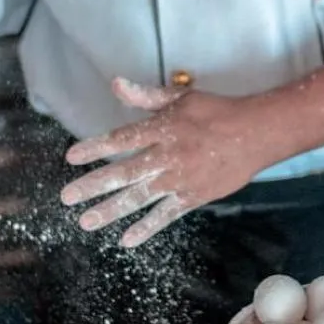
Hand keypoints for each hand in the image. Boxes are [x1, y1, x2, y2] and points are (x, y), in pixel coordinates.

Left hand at [62, 78, 268, 247]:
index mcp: (162, 129)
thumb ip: (146, 96)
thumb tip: (116, 84)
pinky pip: (166, 215)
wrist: (255, 134)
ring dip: (111, 211)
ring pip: (140, 198)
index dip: (95, 148)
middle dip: (93, 185)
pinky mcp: (193, 197)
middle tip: (67, 197)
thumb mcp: (181, 98)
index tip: (71, 157)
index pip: (121, 139)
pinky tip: (126, 240)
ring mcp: (179, 179)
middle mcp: (166, 156)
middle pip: (124, 173)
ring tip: (86, 222)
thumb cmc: (217, 112)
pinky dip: (146, 228)